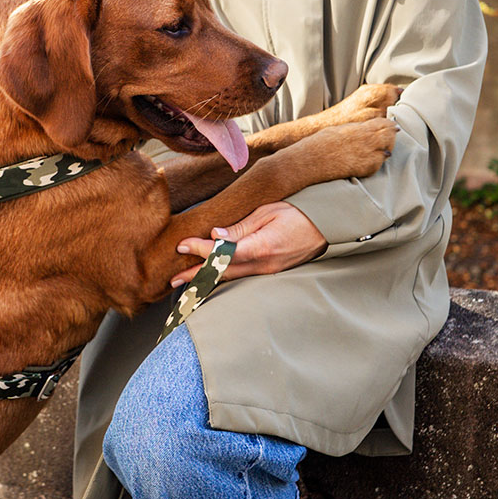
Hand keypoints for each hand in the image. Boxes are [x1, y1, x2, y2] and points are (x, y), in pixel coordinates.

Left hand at [171, 202, 327, 287]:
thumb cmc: (297, 214)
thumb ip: (240, 226)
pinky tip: (208, 280)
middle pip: (222, 272)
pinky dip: (222, 278)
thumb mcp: (268, 212)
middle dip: (196, 276)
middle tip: (172, 280)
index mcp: (261, 246)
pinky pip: (241, 277)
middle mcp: (263, 265)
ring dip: (206, 281)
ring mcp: (266, 272)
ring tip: (183, 286)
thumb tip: (215, 234)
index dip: (201, 250)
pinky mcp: (269, 272)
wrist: (326, 228)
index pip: (224, 252)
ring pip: (230, 278)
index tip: (182, 245)